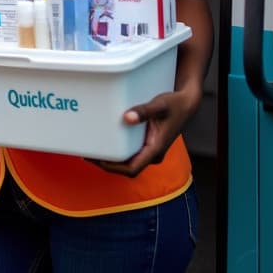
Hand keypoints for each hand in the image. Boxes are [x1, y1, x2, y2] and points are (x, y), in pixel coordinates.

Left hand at [86, 85, 200, 176]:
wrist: (186, 103)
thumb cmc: (175, 105)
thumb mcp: (160, 105)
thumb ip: (144, 111)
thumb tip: (127, 118)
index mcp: (156, 149)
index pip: (131, 168)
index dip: (111, 167)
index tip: (94, 159)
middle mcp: (152, 154)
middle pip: (126, 168)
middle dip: (106, 164)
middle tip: (86, 153)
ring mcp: (150, 150)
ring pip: (128, 162)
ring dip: (110, 159)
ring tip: (91, 149)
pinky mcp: (147, 145)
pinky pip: (130, 153)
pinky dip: (116, 152)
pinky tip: (104, 143)